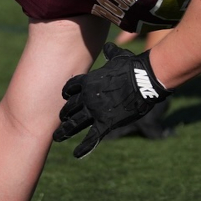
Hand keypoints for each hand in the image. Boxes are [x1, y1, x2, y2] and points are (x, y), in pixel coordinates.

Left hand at [53, 42, 170, 157]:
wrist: (143, 79)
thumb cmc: (132, 66)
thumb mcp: (119, 56)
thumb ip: (111, 53)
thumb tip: (109, 46)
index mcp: (89, 81)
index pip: (71, 88)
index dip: (67, 93)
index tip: (65, 98)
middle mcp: (88, 97)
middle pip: (70, 107)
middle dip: (64, 114)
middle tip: (61, 120)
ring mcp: (95, 111)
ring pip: (75, 123)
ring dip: (65, 131)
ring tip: (57, 137)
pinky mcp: (106, 123)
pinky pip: (91, 138)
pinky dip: (83, 147)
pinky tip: (76, 154)